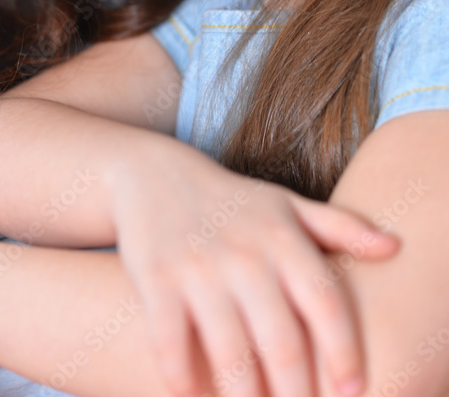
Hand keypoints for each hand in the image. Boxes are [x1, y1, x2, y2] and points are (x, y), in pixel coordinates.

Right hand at [105, 140, 398, 396]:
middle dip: (295, 394)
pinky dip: (182, 381)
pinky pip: (170, 343)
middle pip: (281, 340)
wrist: (153, 173)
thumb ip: (340, 227)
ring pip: (229, 352)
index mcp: (282, 238)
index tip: (353, 392)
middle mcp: (244, 253)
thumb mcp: (286, 205)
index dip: (344, 353)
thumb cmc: (233, 201)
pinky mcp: (156, 278)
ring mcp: (198, 267)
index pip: (325, 302)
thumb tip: (394, 246)